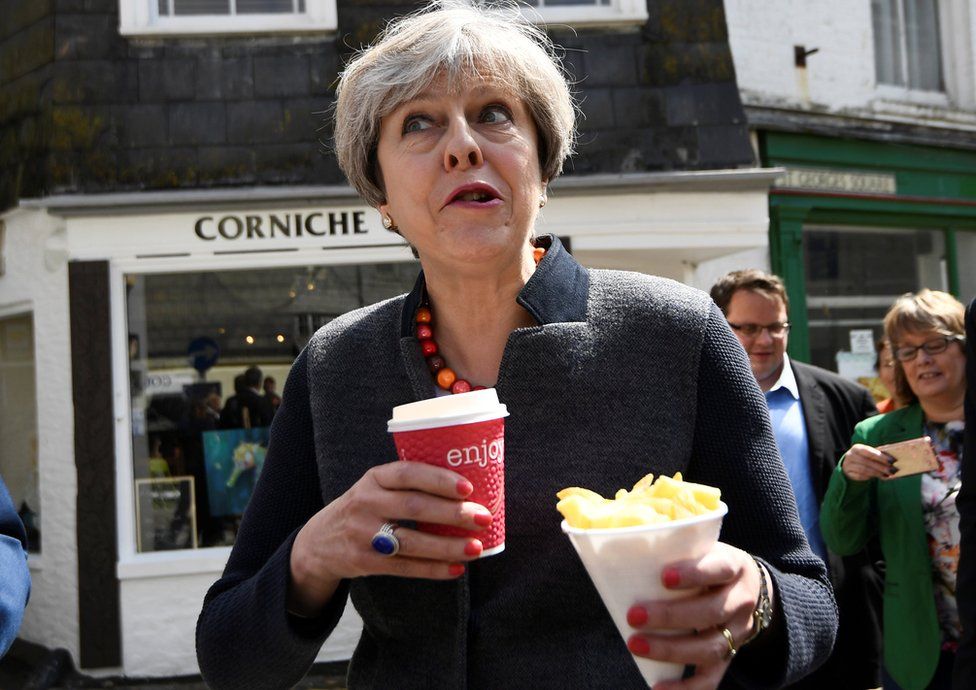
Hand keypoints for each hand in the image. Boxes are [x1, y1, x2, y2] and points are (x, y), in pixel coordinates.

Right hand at [287, 462, 491, 615]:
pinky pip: (406, 567)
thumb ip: (406, 486)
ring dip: (448, 546)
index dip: (438, 479)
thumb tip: (465, 492)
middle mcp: (366, 503)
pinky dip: (434, 569)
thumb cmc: (362, 509)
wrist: (318, 543)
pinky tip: (457, 569)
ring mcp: (363, 534)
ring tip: (475, 548)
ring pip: (412, 542)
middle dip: (453, 513)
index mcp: (372, 478)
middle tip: (483, 517)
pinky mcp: (365, 562)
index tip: (467, 487)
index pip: (407, 473)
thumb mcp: (373, 487)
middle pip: (414, 508)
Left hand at [625, 543, 766, 689]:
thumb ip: (676, 551)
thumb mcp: (704, 549)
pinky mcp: (731, 655)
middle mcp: (741, 600)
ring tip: (636, 645)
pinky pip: (712, 678)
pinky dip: (686, 687)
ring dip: (670, 649)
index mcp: (734, 566)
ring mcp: (739, 631)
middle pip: (711, 612)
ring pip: (711, 646)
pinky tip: (659, 688)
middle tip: (634, 615)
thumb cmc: (710, 564)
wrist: (751, 587)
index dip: (693, 573)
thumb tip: (620, 554)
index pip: (719, 568)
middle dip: (670, 616)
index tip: (663, 577)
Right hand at [840, 443, 893, 481]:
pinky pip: (861, 476)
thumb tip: (892, 459)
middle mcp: (850, 456)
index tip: (892, 461)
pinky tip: (879, 477)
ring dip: (877, 473)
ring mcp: (848, 465)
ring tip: (887, 475)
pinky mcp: (848, 473)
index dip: (880, 456)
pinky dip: (871, 477)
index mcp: (857, 448)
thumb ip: (877, 454)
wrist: (849, 464)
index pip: (869, 451)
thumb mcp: (868, 453)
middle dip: (881, 467)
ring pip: (864, 470)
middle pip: (867, 462)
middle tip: (892, 470)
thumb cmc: (864, 457)